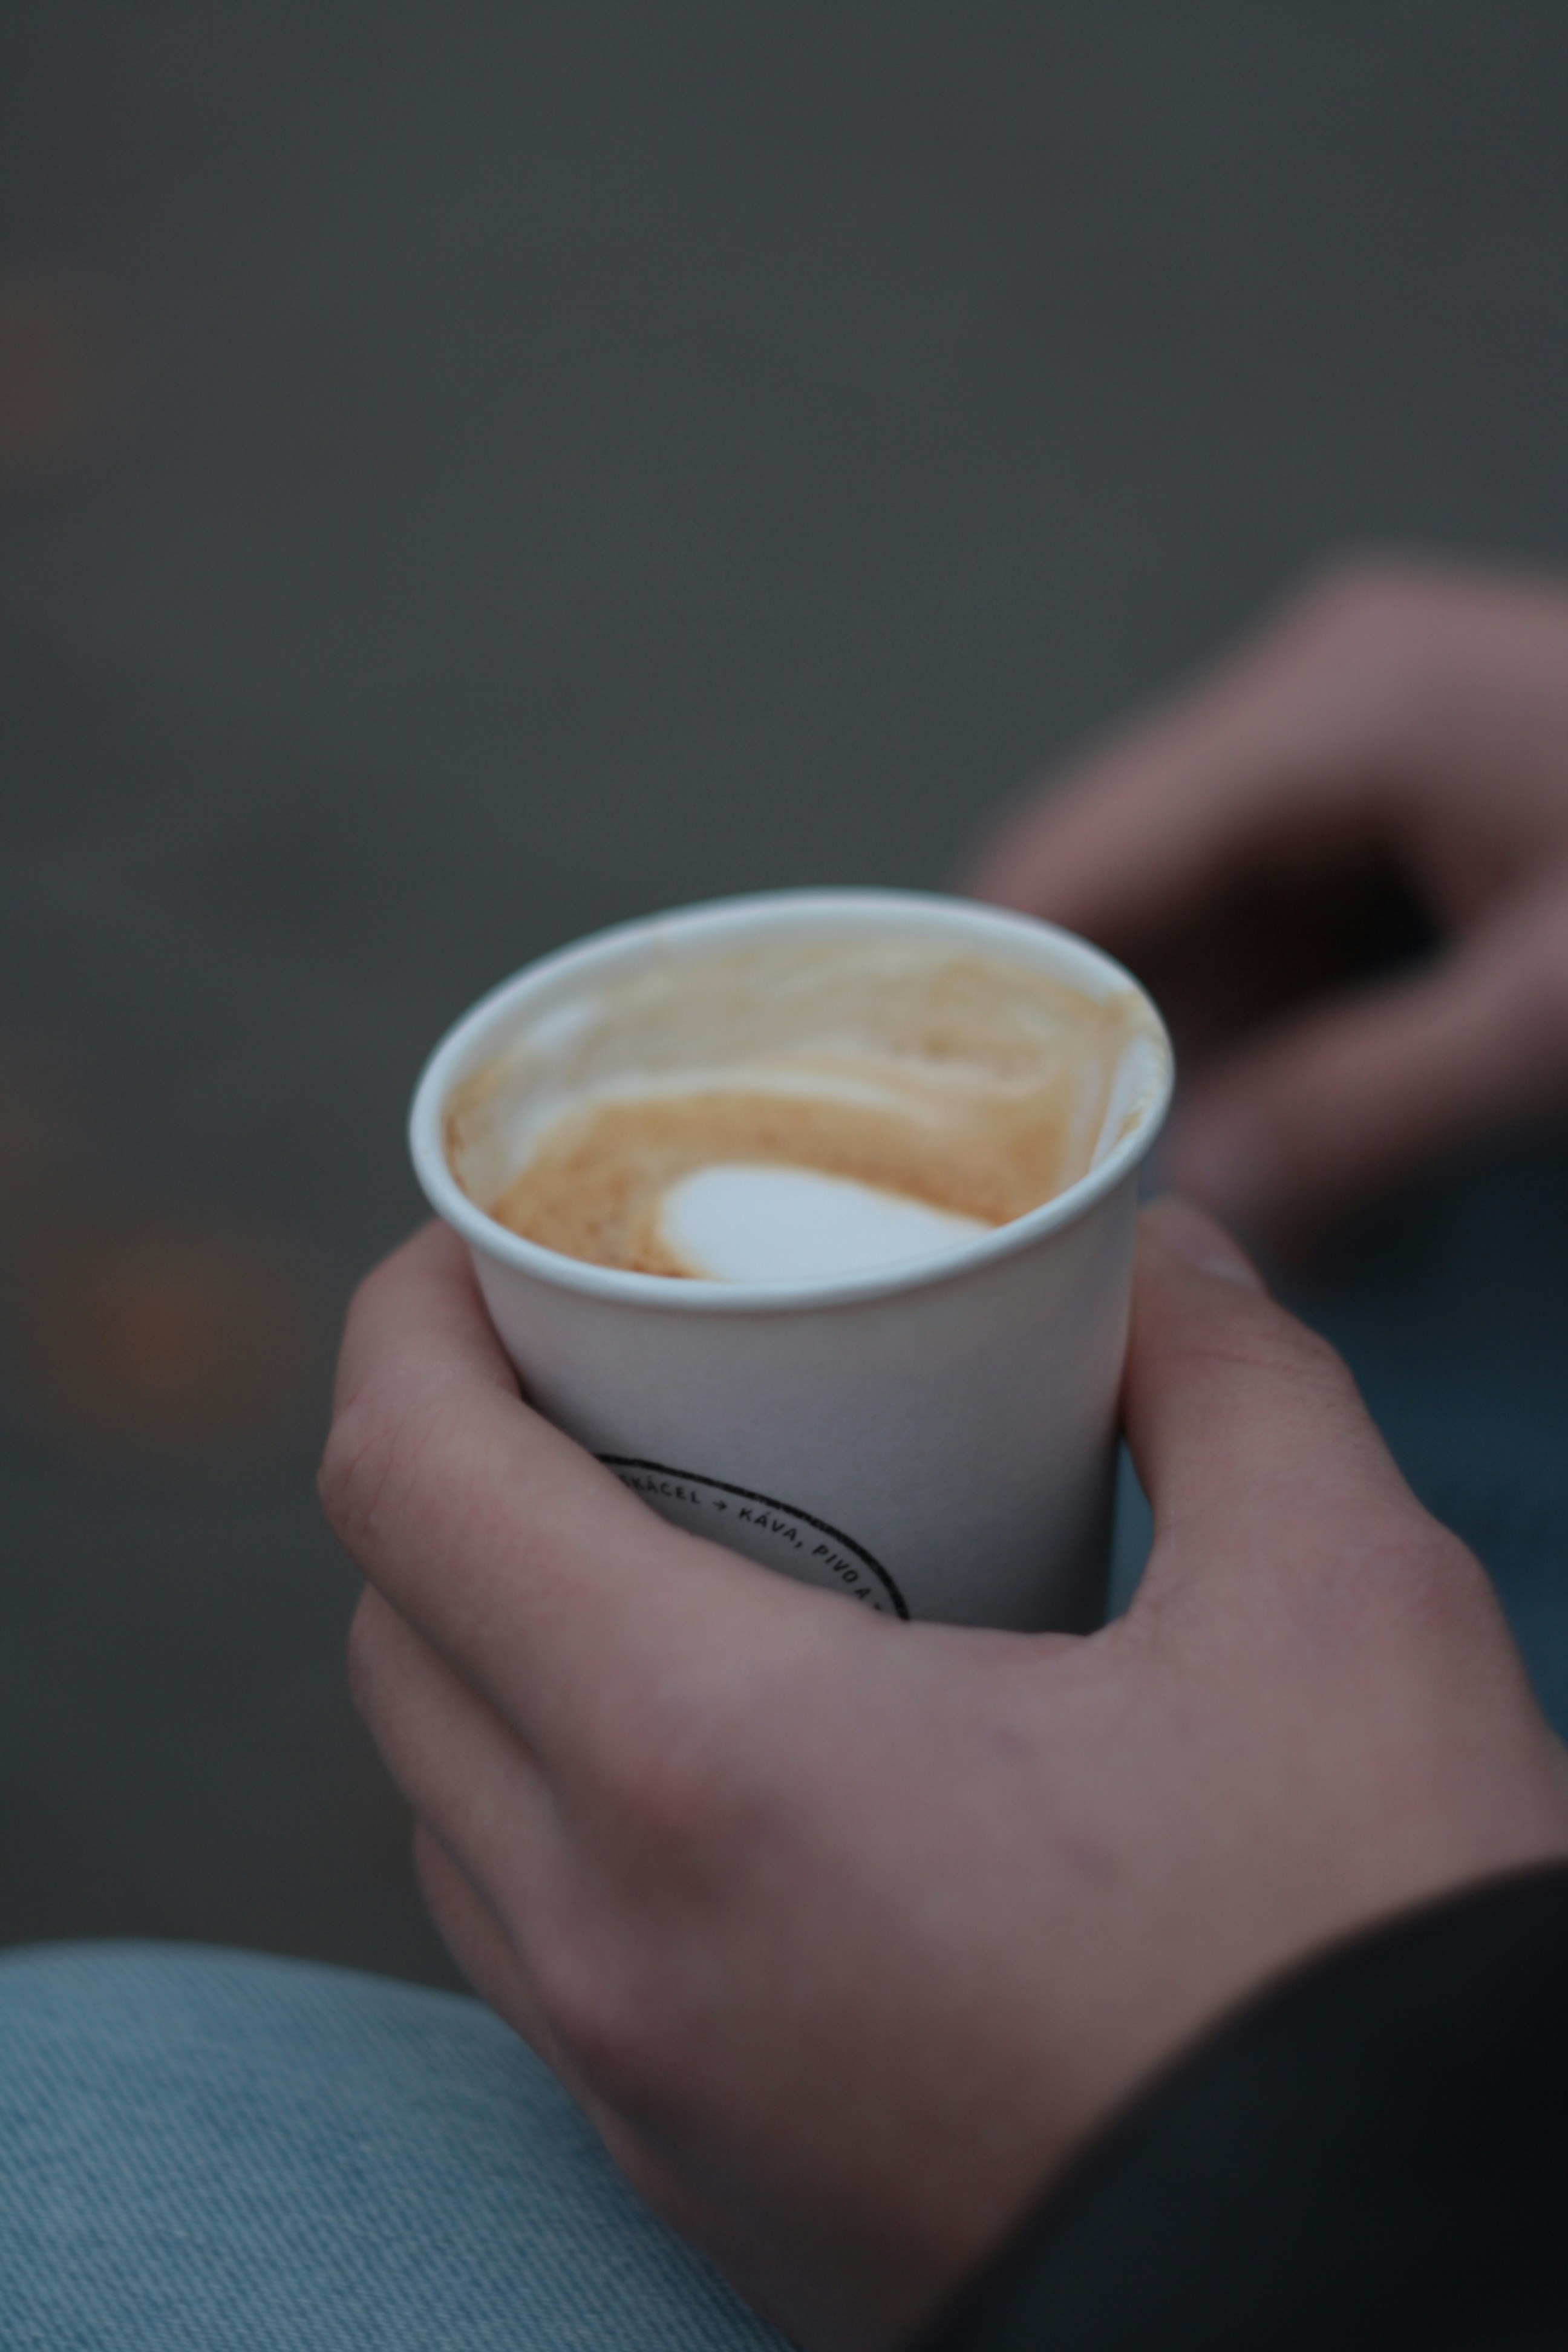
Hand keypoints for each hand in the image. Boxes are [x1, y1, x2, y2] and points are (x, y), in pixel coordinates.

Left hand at [322, 1212, 1567, 2350]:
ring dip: (496, 1645)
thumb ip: (1229, 1378)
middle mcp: (613, 1945)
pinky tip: (724, 1764)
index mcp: (707, 1765)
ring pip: (451, 1806)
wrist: (1410, 2307)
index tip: (472, 1244)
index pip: (410, 1481)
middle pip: (400, 1634)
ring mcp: (639, 2091)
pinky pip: (536, 1952)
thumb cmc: (1363, 1965)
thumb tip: (1162, 1255)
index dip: (406, 1318)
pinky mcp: (701, 2182)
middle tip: (596, 1378)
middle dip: (454, 1467)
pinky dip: (562, 1808)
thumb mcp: (1342, 1606)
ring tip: (655, 1551)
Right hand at [967, 559, 1567, 1244]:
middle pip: (1117, 896)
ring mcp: (1356, 754)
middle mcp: (1314, 705)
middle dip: (1093, 1058)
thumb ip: (1362, 1110)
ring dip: (1191, 1064)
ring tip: (1196, 1199)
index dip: (974, 1003)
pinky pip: (1280, 932)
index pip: (1070, 858)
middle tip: (1051, 1214)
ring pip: (1194, 927)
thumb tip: (1182, 1218)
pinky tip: (1293, 1137)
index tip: (915, 1147)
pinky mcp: (1401, 810)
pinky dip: (1273, 1039)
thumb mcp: (1561, 1014)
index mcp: (1328, 705)